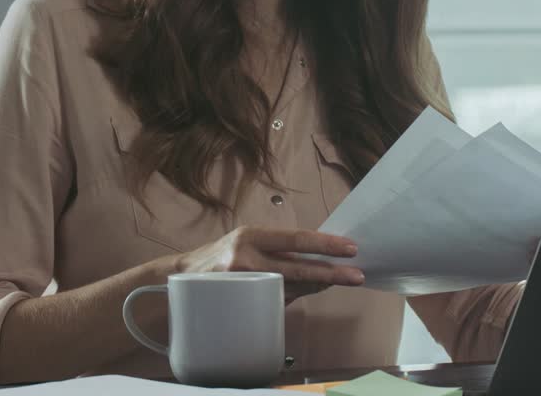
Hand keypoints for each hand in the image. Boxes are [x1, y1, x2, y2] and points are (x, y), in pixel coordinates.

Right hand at [174, 226, 364, 304]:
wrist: (184, 277)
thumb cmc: (225, 256)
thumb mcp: (249, 241)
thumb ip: (280, 248)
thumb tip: (321, 254)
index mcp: (252, 236)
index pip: (295, 239)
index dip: (325, 245)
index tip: (350, 248)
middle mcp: (246, 258)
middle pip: (297, 268)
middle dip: (330, 273)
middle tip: (356, 275)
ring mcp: (242, 283)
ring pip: (290, 288)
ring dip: (317, 286)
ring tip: (338, 280)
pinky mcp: (240, 304)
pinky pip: (276, 301)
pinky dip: (296, 296)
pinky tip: (311, 291)